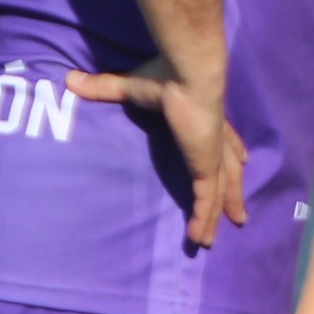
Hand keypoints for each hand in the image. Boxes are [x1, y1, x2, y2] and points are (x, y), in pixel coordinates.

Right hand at [66, 61, 247, 245]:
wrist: (188, 74)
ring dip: (219, 215)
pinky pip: (206, 201)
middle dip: (234, 192)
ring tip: (214, 238)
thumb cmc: (166, 76)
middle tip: (238, 214)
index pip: (223, 138)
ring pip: (221, 192)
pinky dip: (203, 220)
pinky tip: (200, 239)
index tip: (244, 158)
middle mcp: (215, 139)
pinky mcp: (206, 167)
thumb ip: (104, 86)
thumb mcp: (130, 86)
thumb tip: (69, 79)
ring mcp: (212, 155)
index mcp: (207, 118)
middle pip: (231, 171)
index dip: (232, 149)